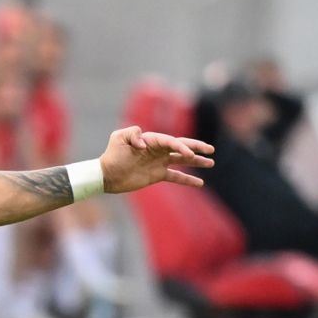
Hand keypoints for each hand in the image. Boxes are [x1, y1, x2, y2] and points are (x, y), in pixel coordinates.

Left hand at [99, 126, 213, 193]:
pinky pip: (176, 176)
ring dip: (197, 161)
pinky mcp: (157, 175)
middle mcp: (158, 150)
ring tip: (211, 163)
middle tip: (211, 150)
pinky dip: (188, 179)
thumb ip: (132, 133)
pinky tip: (200, 183)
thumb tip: (145, 144)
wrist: (106, 175)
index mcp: (151, 139)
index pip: (171, 141)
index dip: (181, 147)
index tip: (189, 154)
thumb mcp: (118, 138)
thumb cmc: (112, 155)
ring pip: (182, 161)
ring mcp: (159, 162)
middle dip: (196, 147)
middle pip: (181, 146)